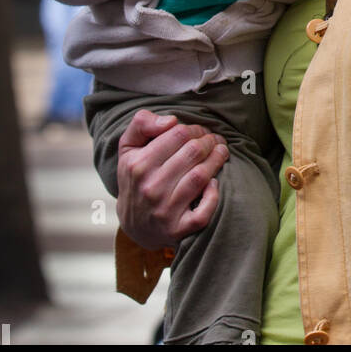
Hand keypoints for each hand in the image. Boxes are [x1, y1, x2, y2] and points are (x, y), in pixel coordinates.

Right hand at [116, 109, 227, 248]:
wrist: (134, 225)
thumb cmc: (137, 177)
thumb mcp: (129, 148)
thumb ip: (142, 124)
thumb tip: (171, 121)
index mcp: (139, 165)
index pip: (178, 134)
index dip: (194, 128)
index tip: (200, 131)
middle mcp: (150, 188)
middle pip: (193, 152)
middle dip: (209, 140)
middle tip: (214, 139)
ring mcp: (164, 211)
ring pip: (200, 176)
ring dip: (217, 159)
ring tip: (222, 151)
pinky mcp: (177, 230)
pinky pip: (203, 212)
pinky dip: (213, 195)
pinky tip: (214, 182)